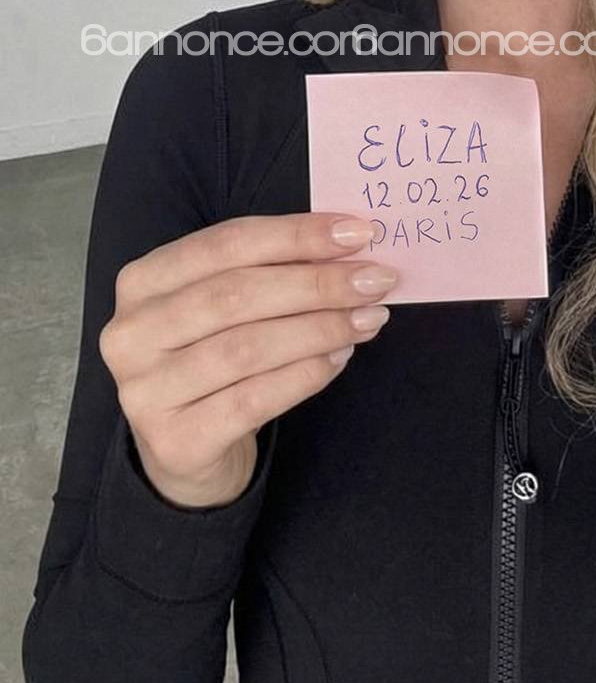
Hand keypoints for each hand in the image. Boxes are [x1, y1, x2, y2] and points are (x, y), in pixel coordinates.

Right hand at [99, 213, 397, 506]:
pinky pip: (251, 401)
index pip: (225, 244)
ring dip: (319, 329)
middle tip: (376, 280)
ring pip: (246, 348)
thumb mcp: (228, 306)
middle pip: (235, 295)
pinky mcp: (175, 441)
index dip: (296, 235)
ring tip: (368, 318)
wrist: (187, 449)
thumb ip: (272, 270)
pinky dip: (304, 375)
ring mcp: (145, 391)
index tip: (359, 233)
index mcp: (143, 281)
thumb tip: (352, 243)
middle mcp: (132, 332)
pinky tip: (340, 358)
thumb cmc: (214, 359)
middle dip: (317, 283)